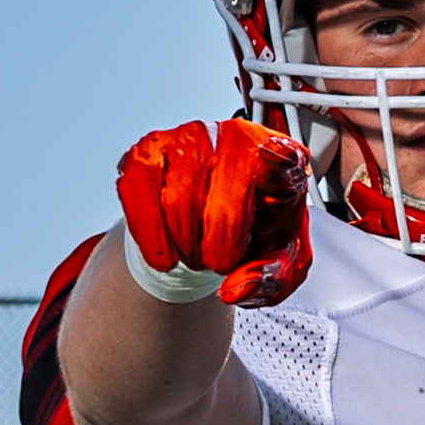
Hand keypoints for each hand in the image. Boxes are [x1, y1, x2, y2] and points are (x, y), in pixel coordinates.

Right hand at [115, 120, 313, 308]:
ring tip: (195, 255)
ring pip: (178, 200)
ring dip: (185, 245)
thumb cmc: (256, 236)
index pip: (285, 159)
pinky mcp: (151, 148)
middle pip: (224, 204)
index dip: (279, 159)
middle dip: (218, 249)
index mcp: (285, 164)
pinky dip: (149, 235)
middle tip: (218, 264)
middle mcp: (240, 137)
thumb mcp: (277, 266)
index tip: (275, 156)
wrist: (218, 228)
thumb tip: (237, 288)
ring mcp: (193, 136)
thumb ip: (268, 279)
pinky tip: (164, 253)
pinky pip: (138, 192)